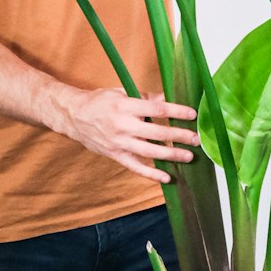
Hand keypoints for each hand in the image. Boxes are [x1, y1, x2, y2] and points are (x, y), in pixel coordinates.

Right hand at [65, 89, 199, 183]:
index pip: (157, 109)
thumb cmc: (99, 102)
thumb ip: (145, 98)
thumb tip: (168, 98)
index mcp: (125, 106)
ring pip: (150, 152)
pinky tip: (167, 177)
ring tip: (188, 156)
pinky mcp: (116, 155)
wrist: (74, 116)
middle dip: (179, 136)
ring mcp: (119, 143)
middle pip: (157, 132)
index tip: (192, 114)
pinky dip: (151, 174)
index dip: (176, 111)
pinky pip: (136, 167)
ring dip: (171, 155)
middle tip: (196, 138)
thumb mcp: (121, 93)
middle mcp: (123, 126)